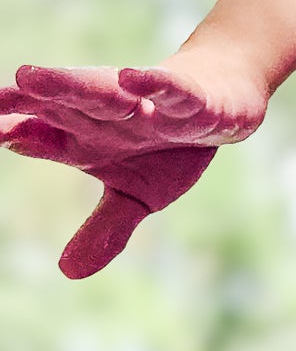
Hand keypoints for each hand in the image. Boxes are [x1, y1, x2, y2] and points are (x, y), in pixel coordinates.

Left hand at [0, 50, 266, 278]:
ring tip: (28, 78)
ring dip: (66, 85)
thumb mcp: (137, 197)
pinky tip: (131, 78)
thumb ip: (105, 230)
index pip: (37, 137)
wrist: (220, 104)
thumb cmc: (167, 148)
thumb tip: (68, 273)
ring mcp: (142, 104)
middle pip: (57, 107)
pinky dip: (151, 84)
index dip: (12, 135)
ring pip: (100, 92)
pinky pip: (167, 90)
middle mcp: (103, 115)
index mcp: (83, 138)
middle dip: (22, 103)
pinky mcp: (184, 97)